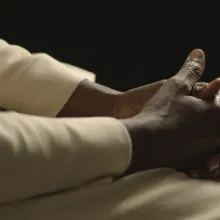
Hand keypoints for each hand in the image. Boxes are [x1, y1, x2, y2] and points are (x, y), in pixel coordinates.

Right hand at [121, 49, 219, 173]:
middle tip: (187, 110)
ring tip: (181, 126)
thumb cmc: (160, 113)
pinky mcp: (197, 162)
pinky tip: (181, 142)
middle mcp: (217, 133)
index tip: (202, 95)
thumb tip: (199, 53)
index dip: (210, 94)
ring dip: (202, 130)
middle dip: (206, 111)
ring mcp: (208, 150)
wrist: (143, 143)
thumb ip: (190, 70)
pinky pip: (204, 154)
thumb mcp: (175, 86)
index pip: (219, 99)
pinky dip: (198, 147)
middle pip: (214, 119)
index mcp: (218, 112)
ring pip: (212, 137)